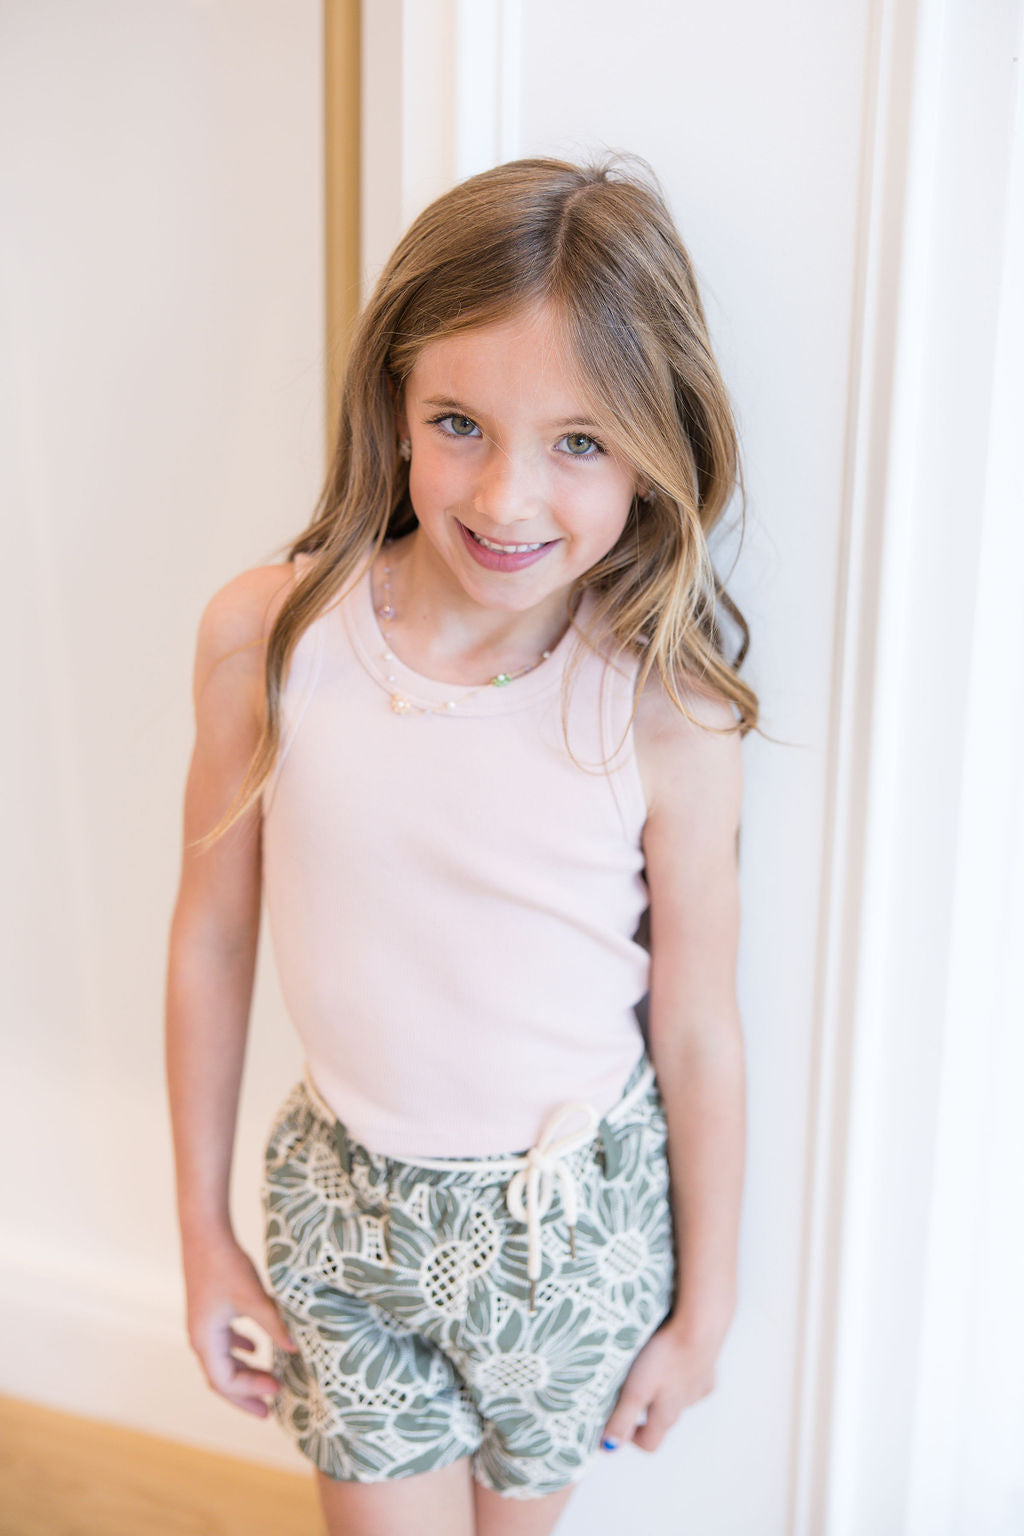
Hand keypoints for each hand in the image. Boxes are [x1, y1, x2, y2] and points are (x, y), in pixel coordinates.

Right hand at [183, 1231, 299, 1418]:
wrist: (205, 1233)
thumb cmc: (226, 1265)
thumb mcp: (254, 1298)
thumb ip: (274, 1325)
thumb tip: (297, 1349)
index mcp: (206, 1340)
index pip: (225, 1381)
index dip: (250, 1390)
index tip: (277, 1392)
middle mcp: (201, 1336)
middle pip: (222, 1376)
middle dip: (245, 1392)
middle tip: (269, 1409)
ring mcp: (204, 1323)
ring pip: (224, 1359)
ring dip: (245, 1371)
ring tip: (267, 1381)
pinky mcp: (211, 1309)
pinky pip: (225, 1340)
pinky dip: (241, 1348)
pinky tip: (257, 1347)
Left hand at [600, 1307, 730, 1453]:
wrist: (700, 1326)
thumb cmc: (664, 1357)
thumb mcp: (635, 1390)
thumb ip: (622, 1420)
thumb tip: (608, 1447)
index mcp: (667, 1414)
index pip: (649, 1443)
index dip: (631, 1436)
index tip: (617, 1418)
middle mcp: (685, 1405)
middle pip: (663, 1419)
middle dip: (646, 1409)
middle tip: (629, 1386)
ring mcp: (700, 1386)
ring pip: (680, 1396)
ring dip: (666, 1388)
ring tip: (652, 1363)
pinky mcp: (709, 1366)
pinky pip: (694, 1375)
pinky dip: (682, 1369)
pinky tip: (675, 1351)